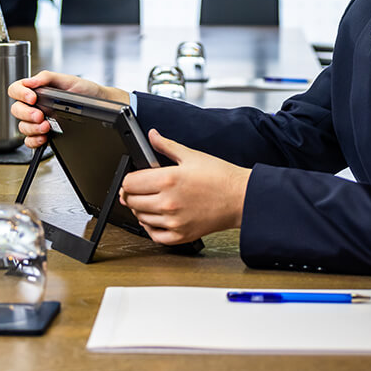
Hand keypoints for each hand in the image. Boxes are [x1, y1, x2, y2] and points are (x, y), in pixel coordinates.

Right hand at [9, 71, 128, 148]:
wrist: (100, 104)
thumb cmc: (85, 90)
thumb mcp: (67, 79)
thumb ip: (47, 77)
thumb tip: (30, 81)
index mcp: (37, 90)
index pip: (16, 89)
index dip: (20, 93)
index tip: (32, 97)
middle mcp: (35, 105)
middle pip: (16, 110)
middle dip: (26, 113)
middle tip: (41, 115)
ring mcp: (39, 120)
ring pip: (22, 126)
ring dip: (32, 128)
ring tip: (47, 126)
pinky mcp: (44, 133)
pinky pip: (30, 140)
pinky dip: (34, 141)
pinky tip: (44, 137)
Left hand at [119, 129, 250, 244]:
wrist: (241, 198)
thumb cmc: (220, 177)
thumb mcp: (191, 155)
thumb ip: (166, 146)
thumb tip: (152, 135)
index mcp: (168, 179)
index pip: (130, 183)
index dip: (129, 179)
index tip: (133, 178)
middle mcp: (168, 202)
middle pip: (132, 201)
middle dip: (132, 194)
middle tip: (139, 190)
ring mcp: (174, 221)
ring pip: (141, 218)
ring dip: (140, 210)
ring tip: (149, 202)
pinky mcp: (181, 235)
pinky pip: (154, 236)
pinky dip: (150, 228)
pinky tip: (155, 219)